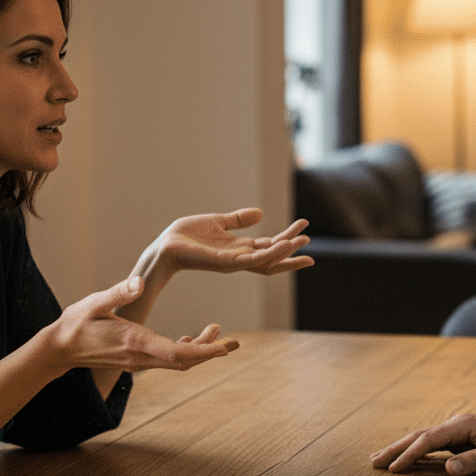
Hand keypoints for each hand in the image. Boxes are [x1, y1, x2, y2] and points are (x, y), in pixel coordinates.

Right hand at [47, 276, 238, 373]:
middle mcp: (141, 357)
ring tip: (219, 332)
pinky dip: (184, 350)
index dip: (203, 351)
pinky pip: (167, 359)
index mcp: (135, 343)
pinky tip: (191, 337)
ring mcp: (139, 361)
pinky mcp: (137, 360)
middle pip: (184, 361)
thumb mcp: (94, 303)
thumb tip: (139, 281)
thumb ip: (118, 292)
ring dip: (200, 350)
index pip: (177, 353)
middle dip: (211, 352)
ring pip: (178, 362)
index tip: (224, 348)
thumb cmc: (76, 323)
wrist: (59, 349)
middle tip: (235, 342)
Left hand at [152, 208, 314, 276]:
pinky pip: (254, 260)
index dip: (286, 238)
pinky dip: (271, 254)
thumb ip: (238, 220)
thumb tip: (260, 213)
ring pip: (267, 260)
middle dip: (292, 250)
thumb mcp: (218, 222)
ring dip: (285, 251)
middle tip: (309, 238)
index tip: (303, 227)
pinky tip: (283, 245)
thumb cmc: (187, 237)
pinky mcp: (227, 262)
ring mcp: (235, 262)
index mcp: (239, 248)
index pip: (269, 246)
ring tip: (302, 241)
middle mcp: (240, 258)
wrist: (166, 247)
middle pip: (273, 257)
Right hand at [371, 413, 475, 475]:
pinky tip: (405, 459)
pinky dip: (416, 451)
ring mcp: (456, 431)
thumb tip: (447, 469)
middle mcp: (455, 425)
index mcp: (461, 426)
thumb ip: (473, 461)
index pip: (428, 440)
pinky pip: (432, 445)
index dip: (409, 454)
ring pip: (422, 439)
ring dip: (401, 448)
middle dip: (394, 448)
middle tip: (372, 461)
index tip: (392, 468)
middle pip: (418, 436)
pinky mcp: (460, 438)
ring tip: (380, 458)